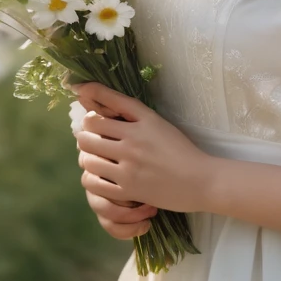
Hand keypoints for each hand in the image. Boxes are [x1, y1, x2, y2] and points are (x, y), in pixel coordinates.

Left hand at [72, 81, 213, 215]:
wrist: (201, 181)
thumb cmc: (181, 150)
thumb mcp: (159, 123)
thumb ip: (132, 113)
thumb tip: (102, 102)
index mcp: (142, 123)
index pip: (106, 103)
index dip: (89, 93)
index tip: (79, 89)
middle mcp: (132, 143)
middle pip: (88, 132)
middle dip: (86, 133)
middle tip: (93, 137)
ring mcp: (129, 168)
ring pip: (87, 158)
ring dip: (88, 157)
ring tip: (97, 158)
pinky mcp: (128, 190)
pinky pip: (93, 182)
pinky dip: (92, 178)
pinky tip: (101, 176)